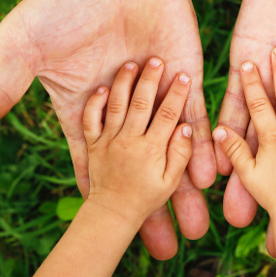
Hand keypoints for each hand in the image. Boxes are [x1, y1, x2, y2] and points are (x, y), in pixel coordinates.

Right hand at [0, 0, 214, 258]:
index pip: (96, 165)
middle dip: (153, 206)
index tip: (113, 235)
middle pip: (140, 167)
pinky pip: (195, 116)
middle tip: (167, 247)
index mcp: (88, 111)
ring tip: (198, 226)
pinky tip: (212, 177)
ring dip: (185, 187)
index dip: (103, 200)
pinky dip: (202, 146)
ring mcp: (157, 95)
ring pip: (172, 149)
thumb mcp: (24, 46)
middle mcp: (125, 110)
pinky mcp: (185, 75)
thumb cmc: (62, 1)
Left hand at [83, 58, 192, 224]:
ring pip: (117, 105)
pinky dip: (95, 104)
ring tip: (132, 65)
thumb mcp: (169, 182)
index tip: (185, 75)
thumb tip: (186, 127)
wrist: (110, 217)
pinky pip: (89, 119)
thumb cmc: (144, 201)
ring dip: (125, 83)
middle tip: (158, 59)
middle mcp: (129, 139)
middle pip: (142, 103)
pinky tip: (102, 90)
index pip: (168, 113)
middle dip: (152, 79)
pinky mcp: (91, 142)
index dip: (178, 93)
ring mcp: (108, 139)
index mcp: (151, 148)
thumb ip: (180, 154)